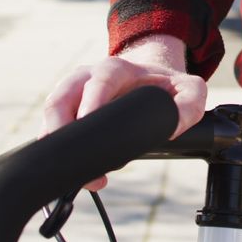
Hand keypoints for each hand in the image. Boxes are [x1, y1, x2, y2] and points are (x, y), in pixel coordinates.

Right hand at [41, 34, 206, 190]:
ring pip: (51, 112)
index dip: (91, 102)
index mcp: (116, 69)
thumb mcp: (188, 89)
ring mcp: (74, 92)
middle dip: (62, 127)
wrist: (150, 80)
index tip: (88, 124)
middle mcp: (88, 77)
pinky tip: (73, 168)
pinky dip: (57, 147)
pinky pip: (51, 126)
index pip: (98, 82)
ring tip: (78, 172)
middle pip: (61, 97)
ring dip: (55, 141)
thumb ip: (190, 104)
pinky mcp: (67, 109)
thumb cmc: (166, 86)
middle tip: (75, 159)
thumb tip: (173, 127)